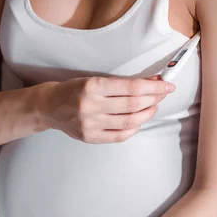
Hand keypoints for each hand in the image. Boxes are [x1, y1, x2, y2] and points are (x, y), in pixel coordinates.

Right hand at [35, 76, 174, 143]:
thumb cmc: (75, 90)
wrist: (49, 106)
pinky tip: (139, 121)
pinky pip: (119, 136)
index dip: (153, 87)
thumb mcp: (96, 79)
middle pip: (133, 105)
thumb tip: (152, 82)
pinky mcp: (89, 137)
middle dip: (154, 99)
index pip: (131, 87)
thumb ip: (122, 84)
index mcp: (93, 86)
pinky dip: (134, 129)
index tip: (167, 86)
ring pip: (129, 122)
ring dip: (147, 113)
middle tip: (163, 94)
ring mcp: (90, 124)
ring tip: (154, 106)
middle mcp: (91, 106)